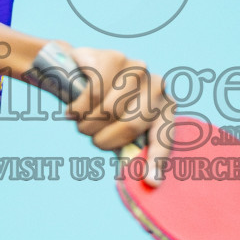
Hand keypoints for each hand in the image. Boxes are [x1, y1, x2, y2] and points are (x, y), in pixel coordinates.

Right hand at [62, 45, 173, 183]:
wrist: (81, 71)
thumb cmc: (105, 106)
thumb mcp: (121, 126)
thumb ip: (133, 147)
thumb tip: (147, 180)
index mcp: (165, 107)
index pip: (163, 136)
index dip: (157, 160)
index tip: (150, 181)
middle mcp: (157, 86)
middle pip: (132, 125)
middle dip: (106, 139)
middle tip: (93, 138)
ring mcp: (137, 69)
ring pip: (109, 109)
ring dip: (89, 123)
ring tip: (82, 122)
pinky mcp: (114, 58)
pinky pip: (93, 92)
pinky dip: (79, 107)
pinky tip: (74, 108)